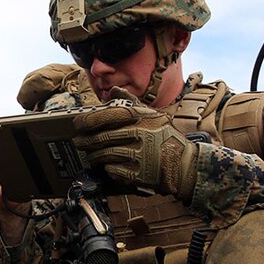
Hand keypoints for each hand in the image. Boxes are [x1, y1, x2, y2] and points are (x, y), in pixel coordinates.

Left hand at [73, 97, 198, 199]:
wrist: (184, 165)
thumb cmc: (166, 138)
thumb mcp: (153, 115)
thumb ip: (132, 103)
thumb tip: (114, 90)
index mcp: (143, 117)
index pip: (109, 115)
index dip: (89, 119)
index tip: (78, 123)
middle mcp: (141, 133)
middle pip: (103, 137)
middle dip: (86, 141)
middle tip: (79, 142)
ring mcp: (140, 154)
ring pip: (106, 154)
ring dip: (94, 156)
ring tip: (90, 156)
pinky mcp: (140, 174)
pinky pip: (114, 170)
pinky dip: (108, 169)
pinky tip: (107, 166)